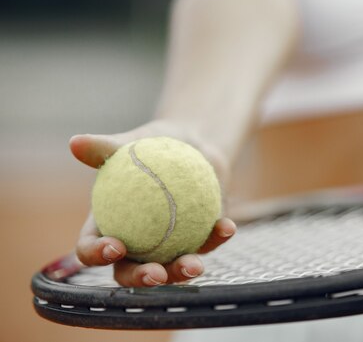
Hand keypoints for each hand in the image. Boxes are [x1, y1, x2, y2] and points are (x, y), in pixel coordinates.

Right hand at [70, 120, 236, 285]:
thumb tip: (75, 143)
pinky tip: (226, 227)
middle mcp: (135, 244)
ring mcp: (168, 246)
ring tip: (196, 265)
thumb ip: (105, 147)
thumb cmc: (153, 143)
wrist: (193, 143)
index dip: (97, 254)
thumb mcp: (132, 143)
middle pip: (130, 271)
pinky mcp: (199, 240)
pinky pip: (208, 242)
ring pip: (172, 268)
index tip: (115, 246)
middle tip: (156, 274)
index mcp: (107, 226)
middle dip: (141, 280)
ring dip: (183, 271)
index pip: (91, 248)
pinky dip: (217, 236)